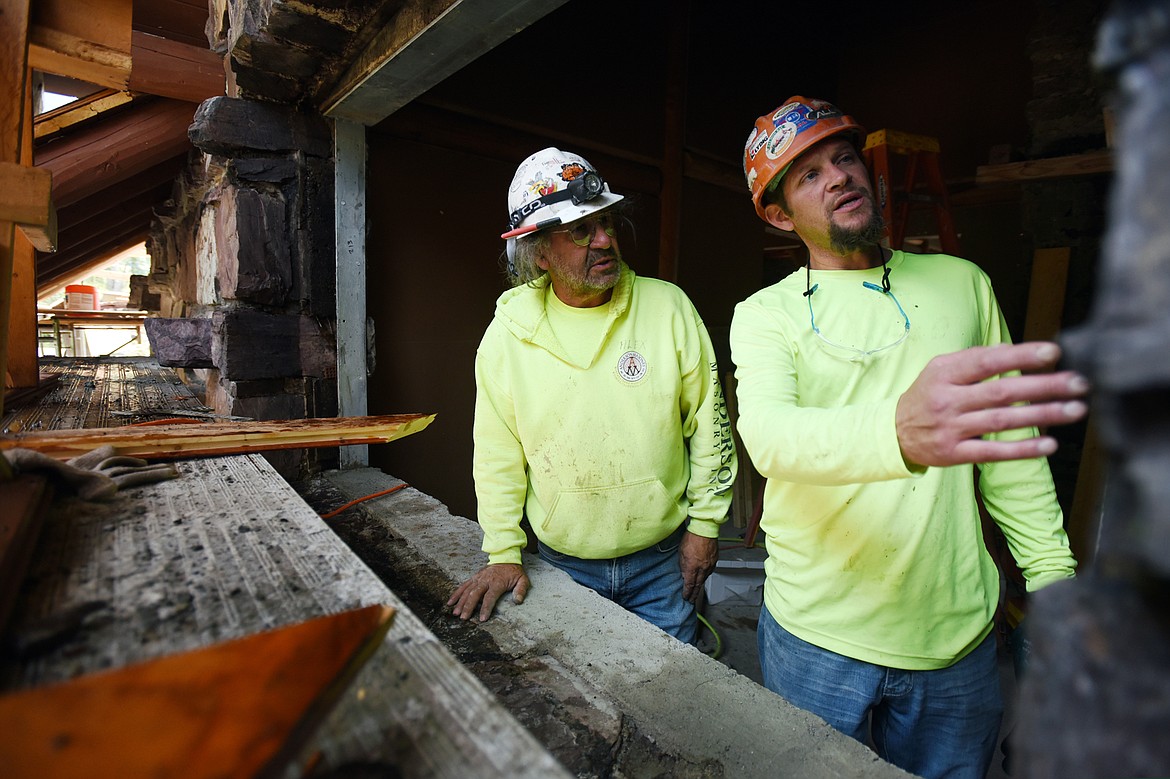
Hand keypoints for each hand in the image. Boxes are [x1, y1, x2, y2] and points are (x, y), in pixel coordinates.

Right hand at [447, 563, 529, 621]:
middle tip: (464, 618)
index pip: (490, 597)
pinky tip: (451, 602)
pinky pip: (463, 585)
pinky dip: (456, 594)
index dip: (485, 608)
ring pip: (467, 591)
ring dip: (461, 602)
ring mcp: (478, 578)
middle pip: (475, 594)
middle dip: (468, 607)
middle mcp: (485, 580)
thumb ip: (521, 590)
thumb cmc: (514, 571)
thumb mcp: (522, 580)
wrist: (506, 557)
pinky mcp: (474, 577)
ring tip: (456, 613)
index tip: (482, 618)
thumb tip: (518, 601)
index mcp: (497, 582)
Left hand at [679, 531, 718, 602]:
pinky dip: (705, 576)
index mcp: (692, 567)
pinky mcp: (715, 560)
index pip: (689, 584)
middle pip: (698, 585)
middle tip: (692, 600)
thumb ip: (683, 566)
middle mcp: (702, 568)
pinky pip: (710, 571)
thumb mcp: (681, 553)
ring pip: (704, 579)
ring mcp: (710, 565)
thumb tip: (684, 575)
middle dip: (694, 593)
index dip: (687, 593)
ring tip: (696, 590)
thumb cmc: (691, 538)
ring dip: (700, 585)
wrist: (704, 529)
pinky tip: (703, 577)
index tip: (686, 597)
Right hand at [896, 342, 1088, 467]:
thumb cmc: (926, 397)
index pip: (986, 361)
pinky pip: (993, 452)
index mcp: (944, 374)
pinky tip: (1050, 444)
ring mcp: (951, 429)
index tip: (1054, 352)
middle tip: (1079, 383)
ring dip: (1043, 415)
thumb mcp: (940, 370)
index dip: (1020, 356)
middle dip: (1044, 386)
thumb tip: (1011, 350)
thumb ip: (973, 359)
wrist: (892, 434)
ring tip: (1076, 409)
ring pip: (1003, 421)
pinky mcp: (954, 454)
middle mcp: (947, 400)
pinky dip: (1023, 449)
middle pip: (1002, 392)